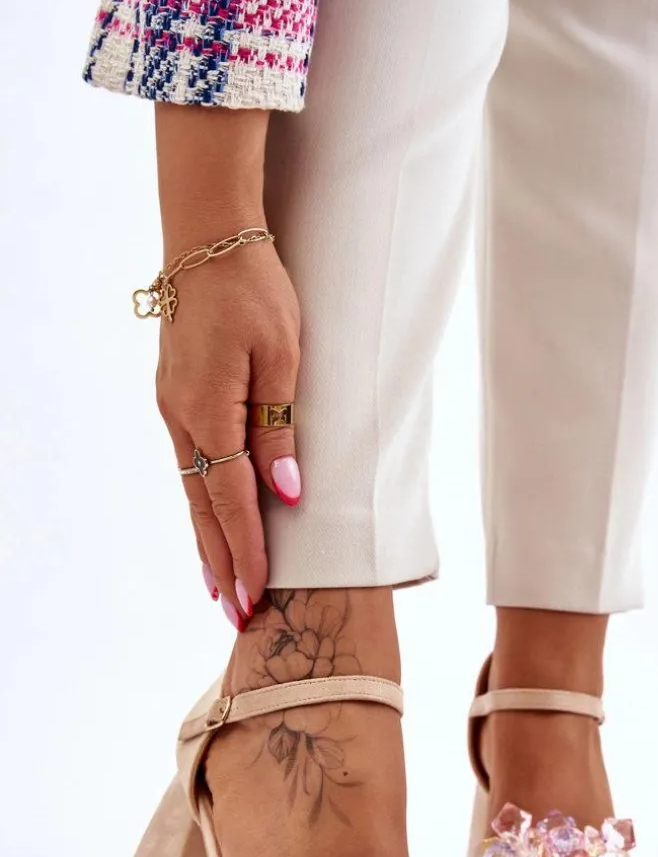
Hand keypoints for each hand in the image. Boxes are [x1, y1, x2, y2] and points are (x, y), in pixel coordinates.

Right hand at [156, 236, 300, 626]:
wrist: (206, 238)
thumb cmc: (253, 290)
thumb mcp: (282, 355)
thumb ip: (278, 428)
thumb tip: (284, 494)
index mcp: (209, 411)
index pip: (231, 501)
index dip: (248, 552)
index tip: (259, 597)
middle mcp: (182, 419)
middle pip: (203, 510)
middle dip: (223, 566)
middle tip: (237, 618)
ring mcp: (173, 411)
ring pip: (191, 494)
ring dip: (207, 544)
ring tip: (221, 589)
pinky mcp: (176, 400)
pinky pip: (189, 468)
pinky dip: (200, 508)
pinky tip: (207, 527)